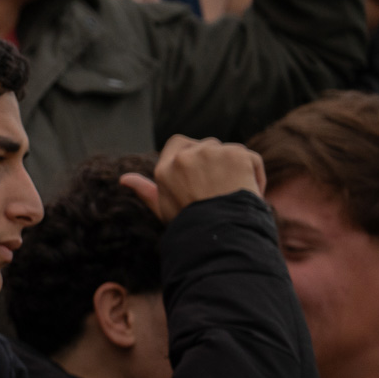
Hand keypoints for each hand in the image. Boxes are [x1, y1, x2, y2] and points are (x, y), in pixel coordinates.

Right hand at [121, 134, 265, 221]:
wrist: (219, 234)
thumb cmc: (190, 225)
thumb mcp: (163, 208)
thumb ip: (146, 190)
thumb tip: (124, 179)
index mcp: (166, 168)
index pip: (179, 143)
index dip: (192, 153)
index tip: (202, 172)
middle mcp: (186, 156)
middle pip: (207, 146)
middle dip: (217, 163)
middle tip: (221, 190)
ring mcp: (212, 153)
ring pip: (230, 151)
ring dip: (236, 168)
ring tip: (235, 194)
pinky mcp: (236, 154)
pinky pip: (250, 158)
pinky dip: (254, 173)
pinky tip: (250, 192)